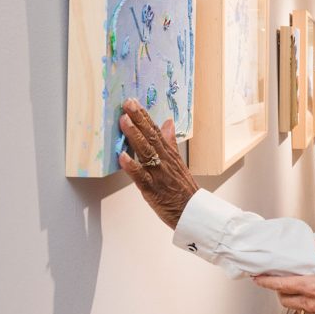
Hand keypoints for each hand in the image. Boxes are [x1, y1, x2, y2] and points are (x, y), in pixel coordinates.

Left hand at [117, 98, 198, 228]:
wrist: (192, 211)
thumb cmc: (183, 188)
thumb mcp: (178, 161)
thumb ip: (170, 142)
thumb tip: (167, 123)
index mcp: (169, 154)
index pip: (156, 131)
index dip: (144, 116)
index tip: (134, 102)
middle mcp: (164, 161)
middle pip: (151, 137)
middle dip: (139, 120)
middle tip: (128, 104)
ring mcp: (158, 174)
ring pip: (146, 152)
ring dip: (135, 136)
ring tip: (124, 122)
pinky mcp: (152, 189)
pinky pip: (141, 176)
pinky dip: (132, 166)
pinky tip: (122, 156)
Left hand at [254, 240, 314, 313]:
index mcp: (312, 288)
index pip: (280, 285)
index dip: (265, 282)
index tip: (257, 278)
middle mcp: (311, 304)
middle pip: (284, 300)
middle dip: (279, 292)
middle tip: (281, 283)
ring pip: (298, 309)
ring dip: (295, 300)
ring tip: (302, 291)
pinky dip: (312, 308)